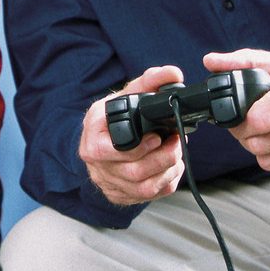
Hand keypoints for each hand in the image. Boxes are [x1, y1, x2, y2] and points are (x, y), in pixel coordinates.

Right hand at [79, 65, 186, 205]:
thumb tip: (173, 74)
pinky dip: (165, 184)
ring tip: (176, 156)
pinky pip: (146, 197)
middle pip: (132, 172)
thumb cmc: (115, 115)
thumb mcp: (128, 93)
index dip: (140, 148)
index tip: (158, 137)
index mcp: (93, 133)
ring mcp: (106, 180)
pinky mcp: (118, 194)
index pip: (110, 150)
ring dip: (167, 172)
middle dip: (162, 159)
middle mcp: (95, 161)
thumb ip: (151, 81)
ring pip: (142, 188)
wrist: (103, 136)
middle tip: (176, 144)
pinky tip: (170, 169)